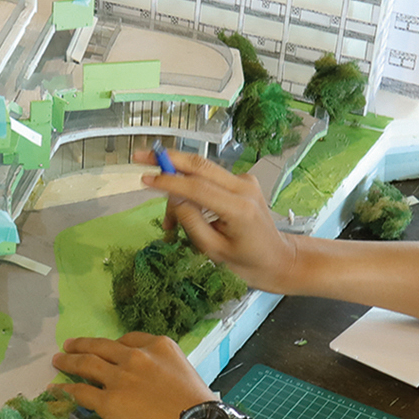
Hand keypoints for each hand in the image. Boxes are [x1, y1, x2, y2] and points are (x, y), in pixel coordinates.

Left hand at [52, 332, 215, 418]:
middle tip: (69, 345)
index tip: (105, 348)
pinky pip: (82, 392)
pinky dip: (66, 390)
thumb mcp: (183, 373)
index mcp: (159, 346)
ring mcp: (121, 378)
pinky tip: (58, 389)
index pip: (128, 339)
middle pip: (101, 346)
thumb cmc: (200, 407)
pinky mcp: (109, 401)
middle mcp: (137, 356)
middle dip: (82, 345)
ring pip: (86, 364)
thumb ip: (162, 371)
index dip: (112, 345)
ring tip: (58, 361)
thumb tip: (148, 384)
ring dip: (69, 361)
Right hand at [135, 148, 300, 293]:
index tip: (144, 178)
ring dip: (177, 186)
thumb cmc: (247, 262)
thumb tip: (173, 198)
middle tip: (139, 156)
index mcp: (239, 208)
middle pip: (200, 165)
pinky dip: (192, 191)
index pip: (198, 187)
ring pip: (201, 172)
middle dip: (167, 159)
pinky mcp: (243, 181)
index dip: (169, 182)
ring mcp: (245, 181)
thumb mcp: (214, 251)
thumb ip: (192, 222)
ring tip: (168, 223)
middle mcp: (244, 187)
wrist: (278, 258)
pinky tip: (186, 214)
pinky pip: (209, 179)